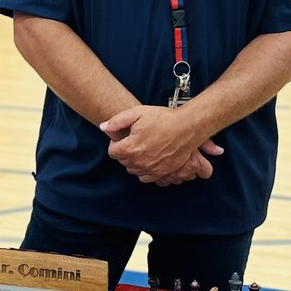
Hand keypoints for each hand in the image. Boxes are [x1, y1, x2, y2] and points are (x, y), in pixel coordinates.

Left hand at [100, 105, 222, 185]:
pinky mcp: (161, 173)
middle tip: (134, 140)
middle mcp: (139, 162)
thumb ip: (116, 121)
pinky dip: (144, 170)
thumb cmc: (164, 119)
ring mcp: (151, 169)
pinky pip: (145, 177)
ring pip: (133, 170)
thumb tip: (103, 127)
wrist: (187, 127)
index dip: (116, 143)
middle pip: (122, 161)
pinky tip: (148, 159)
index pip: (113, 152)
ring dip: (134, 161)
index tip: (122, 138)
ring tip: (142, 148)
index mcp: (130, 148)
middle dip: (125, 151)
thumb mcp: (137, 113)